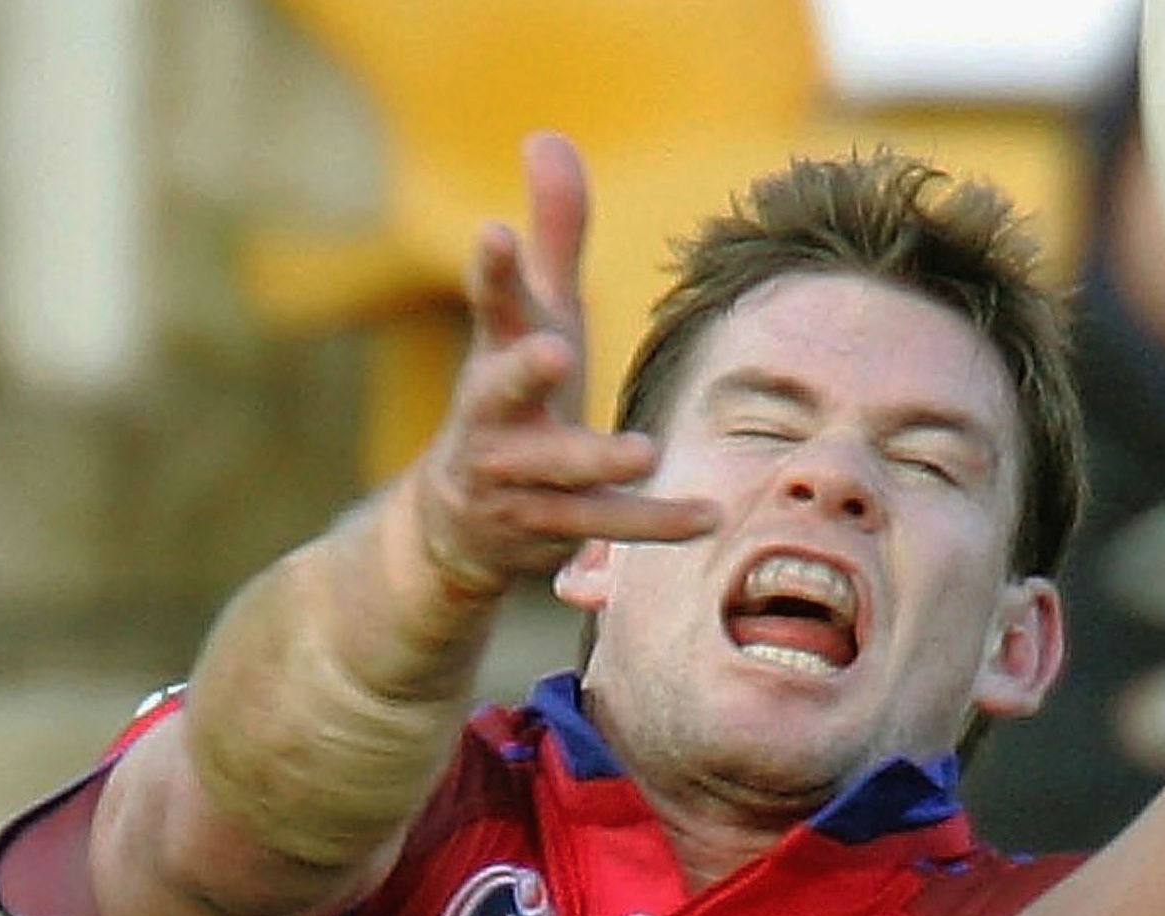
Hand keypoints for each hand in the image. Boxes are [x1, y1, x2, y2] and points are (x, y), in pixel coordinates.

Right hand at [411, 133, 716, 595]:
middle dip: (521, 373)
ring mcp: (513, 479)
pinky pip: (601, 526)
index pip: (491, 304)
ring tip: (645, 451)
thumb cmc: (514, 397)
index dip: (493, 269)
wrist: (456, 523)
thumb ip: (553, 234)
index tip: (493, 231)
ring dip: (596, 462)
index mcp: (496, 354)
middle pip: (499, 391)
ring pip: (555, 473)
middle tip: (553, 353)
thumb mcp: (537, 315)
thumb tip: (547, 136)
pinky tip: (708, 514)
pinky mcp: (545, 529)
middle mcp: (492, 417)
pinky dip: (654, 523)